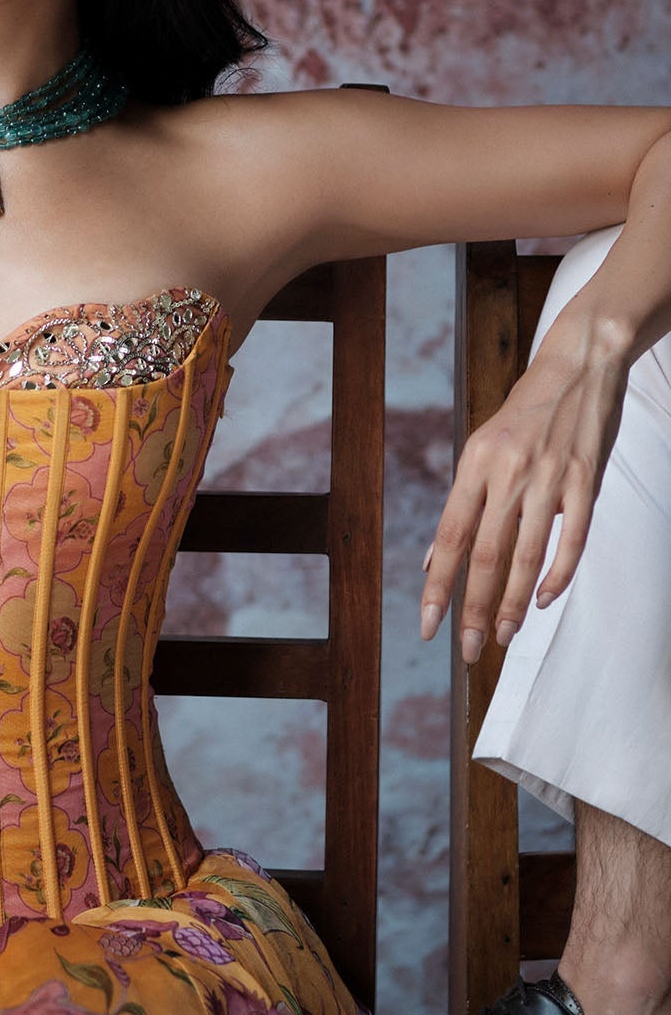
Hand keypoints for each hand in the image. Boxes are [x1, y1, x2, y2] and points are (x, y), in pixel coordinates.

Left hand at [421, 320, 626, 662]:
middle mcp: (508, 472)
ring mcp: (550, 478)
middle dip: (475, 608)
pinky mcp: (586, 481)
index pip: (451, 537)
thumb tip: (438, 558)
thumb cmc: (524, 413)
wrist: (577, 365)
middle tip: (468, 649)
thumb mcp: (481, 449)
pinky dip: (558, 574)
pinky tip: (544, 599)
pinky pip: (572, 539)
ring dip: (514, 602)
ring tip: (504, 636)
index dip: (438, 585)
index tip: (428, 625)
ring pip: (527, 554)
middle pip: (487, 554)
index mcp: (475, 464)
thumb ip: (462, 504)